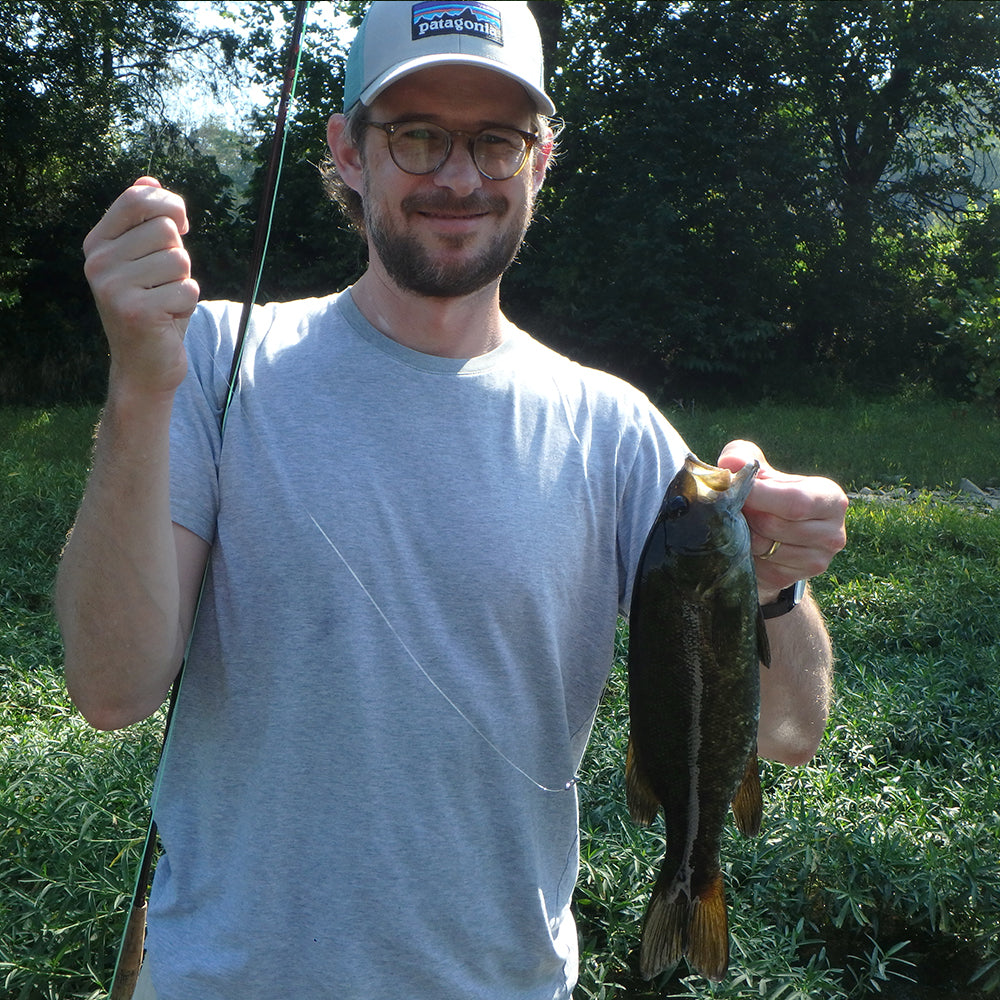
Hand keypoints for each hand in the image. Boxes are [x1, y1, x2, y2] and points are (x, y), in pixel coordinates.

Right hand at [82, 177, 199, 396]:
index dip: (170, 204)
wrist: (145, 365)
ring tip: (166, 301)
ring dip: (184, 283)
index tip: (182, 224)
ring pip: (180, 261)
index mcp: (97, 243)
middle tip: (165, 283)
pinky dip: (188, 304)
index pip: (137, 198)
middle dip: (180, 256)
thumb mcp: (149, 262)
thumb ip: (147, 223)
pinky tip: (169, 319)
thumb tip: (149, 178)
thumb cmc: (154, 308)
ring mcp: (112, 286)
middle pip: (166, 230)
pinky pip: (187, 289)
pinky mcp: (135, 310)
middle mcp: (98, 262)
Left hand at [717, 440, 847, 602]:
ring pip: (762, 547)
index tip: (735, 488)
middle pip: (774, 525)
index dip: (759, 495)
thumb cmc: (767, 491)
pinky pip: (757, 566)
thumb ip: (745, 458)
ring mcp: (815, 561)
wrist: (770, 532)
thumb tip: (731, 461)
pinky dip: (743, 553)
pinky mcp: (791, 578)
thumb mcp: (759, 469)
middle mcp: (832, 534)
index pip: (795, 501)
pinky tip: (743, 541)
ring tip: (738, 521)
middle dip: (745, 514)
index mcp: (831, 499)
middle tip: (731, 505)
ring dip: (741, 533)